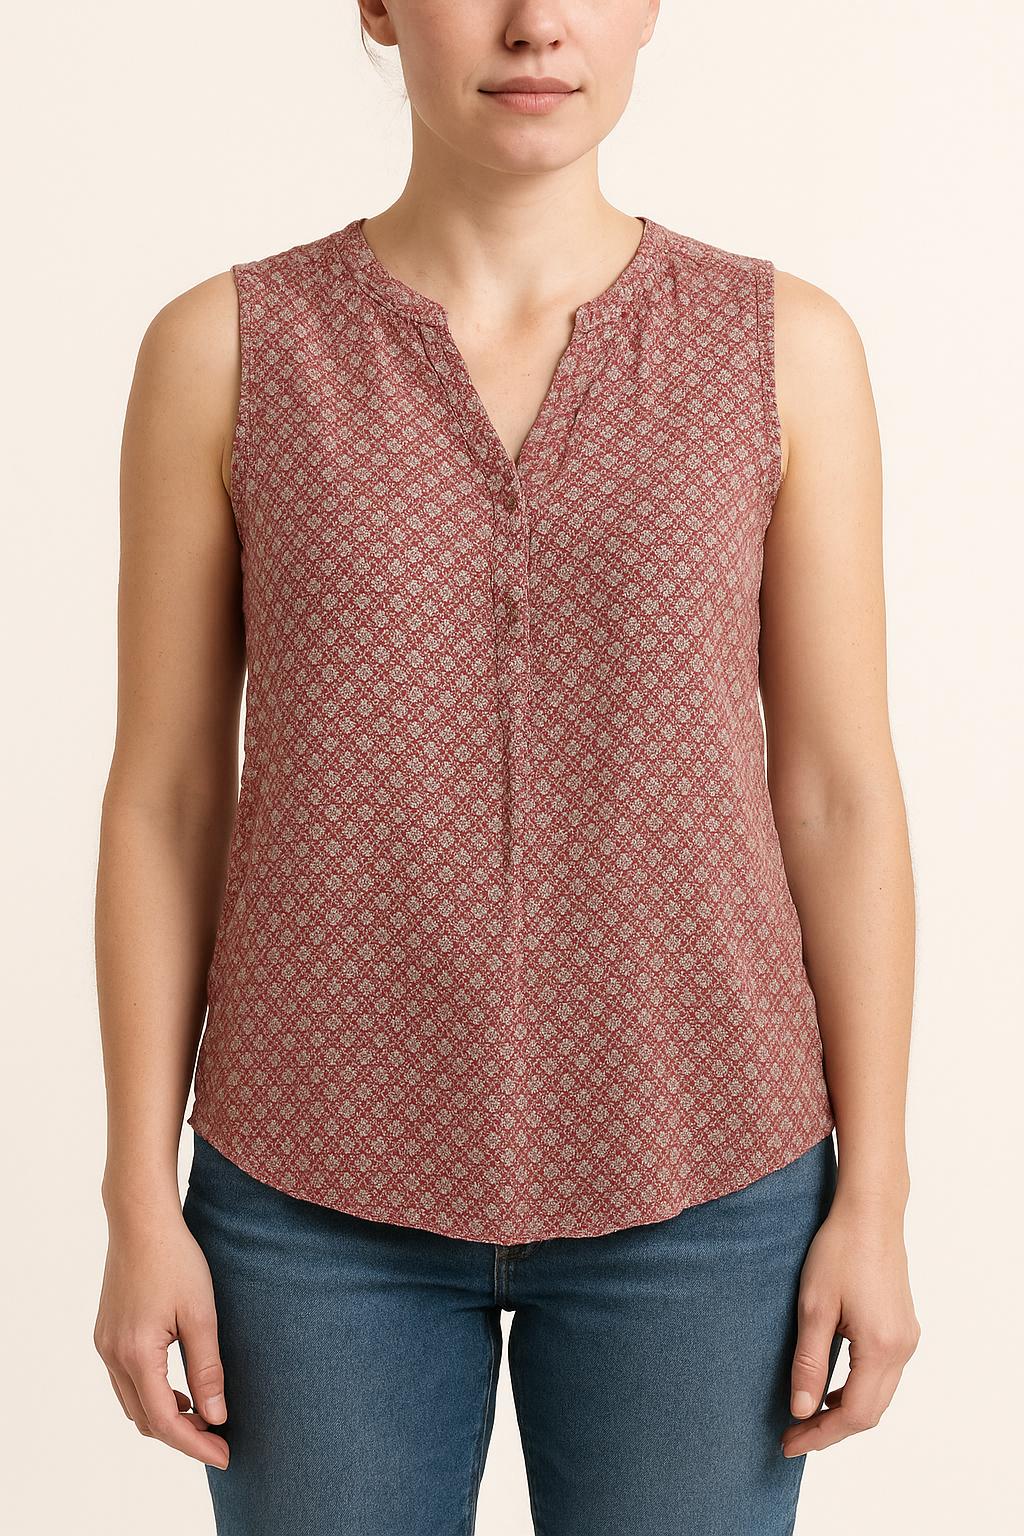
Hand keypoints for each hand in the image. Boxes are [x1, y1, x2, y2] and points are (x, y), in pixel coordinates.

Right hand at [93, 1208, 229, 1469]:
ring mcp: (105, 1345)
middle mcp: (113, 1355)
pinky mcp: (106, 1334)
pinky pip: (125, 1382)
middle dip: (182, 1435)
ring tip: (204, 1415)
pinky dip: (152, 1395)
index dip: (196, 1444)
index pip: (165, 1421)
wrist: (141, 1220)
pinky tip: (179, 1388)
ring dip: (165, 1417)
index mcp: (136, 1354)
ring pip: (133, 1403)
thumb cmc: (176, 1259)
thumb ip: (207, 1369)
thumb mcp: (201, 1314)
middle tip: (220, 1438)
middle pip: (145, 1419)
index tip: (225, 1456)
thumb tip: (216, 1416)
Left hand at [781, 1194, 920, 1455]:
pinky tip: (832, 1387)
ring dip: (845, 1412)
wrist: (870, 1213)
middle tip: (793, 1436)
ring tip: (807, 1417)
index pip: (853, 1414)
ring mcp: (907, 1339)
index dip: (820, 1435)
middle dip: (831, 1430)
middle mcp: (902, 1349)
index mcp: (882, 1347)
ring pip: (879, 1396)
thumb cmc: (839, 1251)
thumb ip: (809, 1362)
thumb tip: (801, 1410)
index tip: (788, 1443)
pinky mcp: (904, 1328)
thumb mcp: (814, 1307)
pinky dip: (858, 1390)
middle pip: (870, 1413)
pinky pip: (884, 1376)